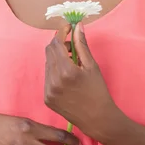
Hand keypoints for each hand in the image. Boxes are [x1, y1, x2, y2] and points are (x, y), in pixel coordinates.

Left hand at [44, 22, 117, 137]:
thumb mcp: (91, 65)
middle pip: (49, 51)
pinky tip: (67, 74)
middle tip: (72, 44)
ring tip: (72, 60)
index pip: (56, 43)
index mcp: (66, 71)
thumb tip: (78, 26)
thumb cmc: (98, 91)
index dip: (61, 32)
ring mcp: (48, 90)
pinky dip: (55, 70)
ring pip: (47, 63)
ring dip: (57, 57)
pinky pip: (47, 76)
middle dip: (59, 43)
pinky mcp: (46, 98)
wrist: (97, 119)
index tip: (67, 27)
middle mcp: (54, 80)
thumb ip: (82, 44)